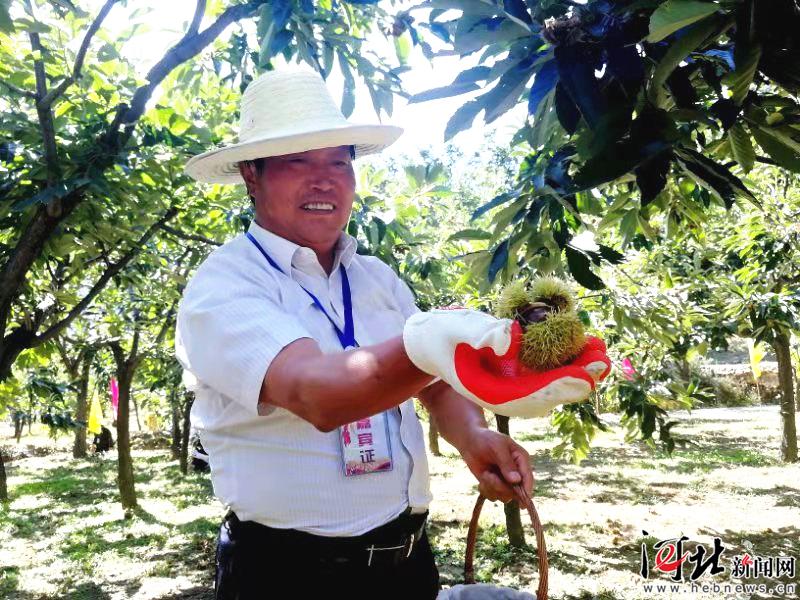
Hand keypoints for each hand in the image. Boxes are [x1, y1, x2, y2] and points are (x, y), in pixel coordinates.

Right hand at [404, 309, 610, 417]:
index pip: (531, 395)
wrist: (428, 341)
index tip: (586, 375)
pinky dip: (564, 361)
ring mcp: (511, 385)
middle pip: (548, 393)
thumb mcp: (456, 329)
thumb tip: (513, 338)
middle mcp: (504, 394)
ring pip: (551, 383)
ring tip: (600, 352)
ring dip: (576, 369)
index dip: (561, 385)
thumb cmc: (440, 334)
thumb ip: (482, 333)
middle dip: (578, 378)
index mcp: (490, 392)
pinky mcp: (514, 374)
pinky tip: (582, 346)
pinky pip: (545, 372)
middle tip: (604, 360)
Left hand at [457, 427, 532, 502]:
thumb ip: (506, 463)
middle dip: (500, 486)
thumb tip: (517, 480)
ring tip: (485, 474)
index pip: (528, 478)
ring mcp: (506, 481)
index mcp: (522, 460)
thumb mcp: (497, 447)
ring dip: (492, 488)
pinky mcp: (496, 486)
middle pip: (516, 492)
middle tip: (488, 475)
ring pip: (505, 496)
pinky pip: (494, 497)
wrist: (470, 442)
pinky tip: (482, 479)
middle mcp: (517, 472)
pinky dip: (486, 490)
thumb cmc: (486, 440)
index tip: (522, 503)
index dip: (526, 491)